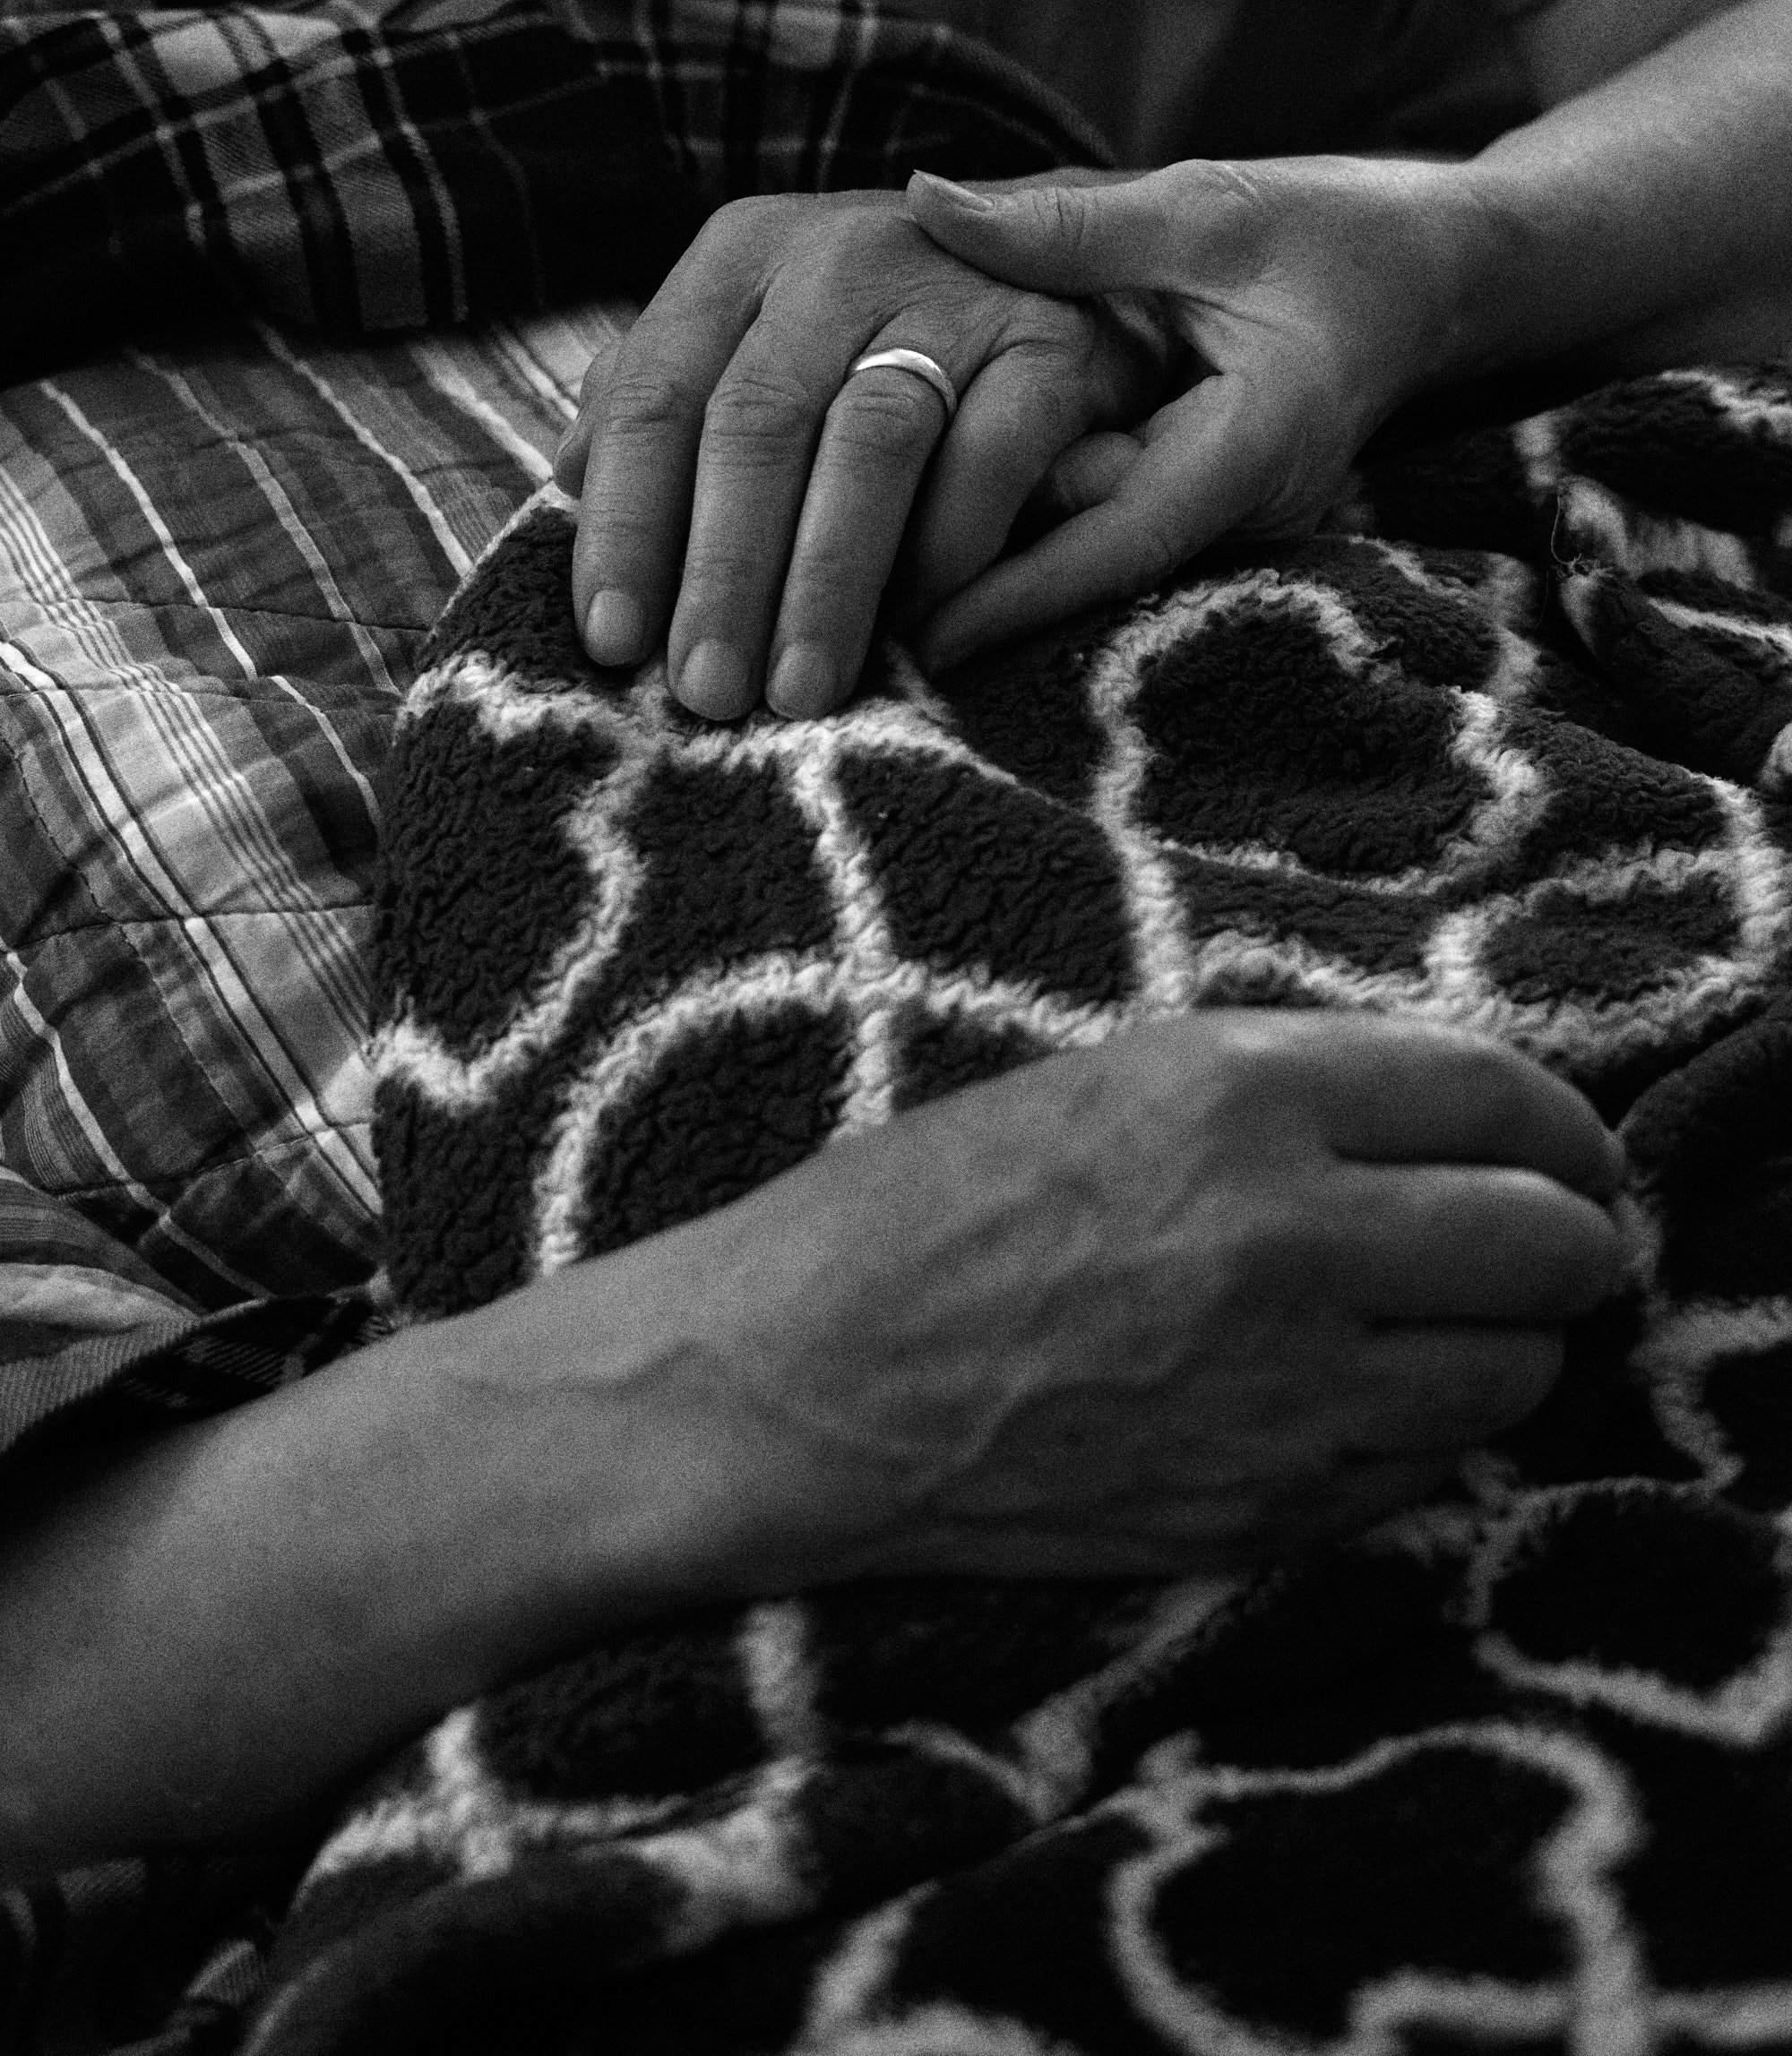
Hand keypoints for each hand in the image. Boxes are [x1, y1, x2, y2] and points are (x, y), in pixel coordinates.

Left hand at [554, 186, 1172, 720]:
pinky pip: (988, 458)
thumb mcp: (761, 343)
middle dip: (723, 572)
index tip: (612, 641)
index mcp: (744, 256)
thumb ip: (666, 396)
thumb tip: (569, 477)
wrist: (1072, 273)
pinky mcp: (1049, 341)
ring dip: (825, 580)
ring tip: (798, 691)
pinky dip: (946, 553)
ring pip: (868, 443)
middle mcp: (839, 254)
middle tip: (708, 692)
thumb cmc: (878, 342)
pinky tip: (915, 633)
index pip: (658, 395)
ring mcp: (950, 289)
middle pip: (756, 423)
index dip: (629, 524)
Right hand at [693, 1010, 1626, 1577]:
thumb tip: (1455, 1115)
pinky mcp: (1263, 1509)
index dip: (1560, 1124)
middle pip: (1553, 1243)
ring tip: (1438, 1325)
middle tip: (1539, 1237)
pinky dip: (1423, 1434)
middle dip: (1566, 1237)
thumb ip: (1291, 1086)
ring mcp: (1284, 1390)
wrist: (795, 1382)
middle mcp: (1285, 1235)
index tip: (1562, 1146)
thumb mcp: (1109, 1078)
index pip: (1502, 1096)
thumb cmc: (924, 1208)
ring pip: (1518, 1371)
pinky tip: (1351, 1402)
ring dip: (1502, 1343)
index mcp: (1237, 1094)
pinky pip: (1432, 1472)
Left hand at [906, 155, 1470, 670]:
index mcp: (1253, 444)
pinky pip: (1094, 526)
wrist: (1431, 277)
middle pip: (1086, 563)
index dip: (1023, 594)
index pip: (1121, 540)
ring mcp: (1217, 518)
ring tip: (858, 606)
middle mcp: (1238, 508)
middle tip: (846, 625)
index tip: (924, 637)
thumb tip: (925, 201)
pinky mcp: (1192, 506)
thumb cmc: (1332, 234)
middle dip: (976, 590)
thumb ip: (1069, 223)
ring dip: (985, 566)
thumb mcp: (1207, 209)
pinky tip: (917, 535)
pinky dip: (1017, 524)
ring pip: (1084, 552)